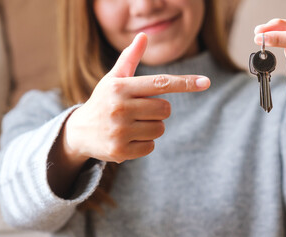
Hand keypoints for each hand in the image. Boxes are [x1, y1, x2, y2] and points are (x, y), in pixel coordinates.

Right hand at [63, 33, 210, 163]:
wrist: (79, 132)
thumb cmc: (104, 101)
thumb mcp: (114, 79)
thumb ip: (130, 59)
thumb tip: (143, 36)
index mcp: (120, 88)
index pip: (160, 83)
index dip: (185, 83)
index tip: (205, 82)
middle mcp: (119, 108)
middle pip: (165, 109)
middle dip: (158, 110)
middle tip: (140, 111)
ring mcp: (120, 131)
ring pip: (159, 129)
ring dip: (152, 127)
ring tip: (132, 124)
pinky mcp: (120, 151)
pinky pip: (151, 146)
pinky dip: (144, 143)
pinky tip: (128, 138)